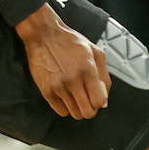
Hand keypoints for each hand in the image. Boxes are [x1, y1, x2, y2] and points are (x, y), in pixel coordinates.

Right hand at [15, 3, 110, 118]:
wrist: (43, 35)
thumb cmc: (69, 41)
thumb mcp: (94, 51)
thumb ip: (104, 76)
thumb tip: (104, 101)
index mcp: (87, 69)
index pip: (99, 101)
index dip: (100, 102)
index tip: (96, 96)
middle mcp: (73, 80)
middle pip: (87, 112)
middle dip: (90, 108)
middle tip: (87, 99)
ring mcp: (58, 87)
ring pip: (74, 114)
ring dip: (78, 108)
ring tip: (75, 95)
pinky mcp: (46, 91)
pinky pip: (61, 111)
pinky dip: (65, 107)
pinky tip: (65, 94)